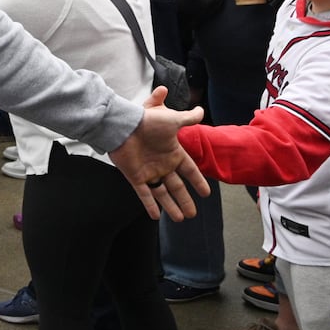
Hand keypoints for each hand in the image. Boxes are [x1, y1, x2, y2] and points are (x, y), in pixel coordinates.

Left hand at [109, 87, 208, 220]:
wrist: (123, 125)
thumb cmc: (148, 121)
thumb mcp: (172, 119)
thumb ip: (187, 118)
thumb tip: (201, 110)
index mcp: (172, 153)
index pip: (189, 170)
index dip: (197, 181)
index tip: (206, 193)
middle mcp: (161, 164)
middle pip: (177, 186)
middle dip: (185, 200)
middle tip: (193, 214)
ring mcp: (148, 171)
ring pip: (162, 193)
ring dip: (171, 206)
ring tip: (180, 219)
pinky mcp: (135, 176)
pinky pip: (144, 194)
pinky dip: (149, 205)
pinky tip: (156, 216)